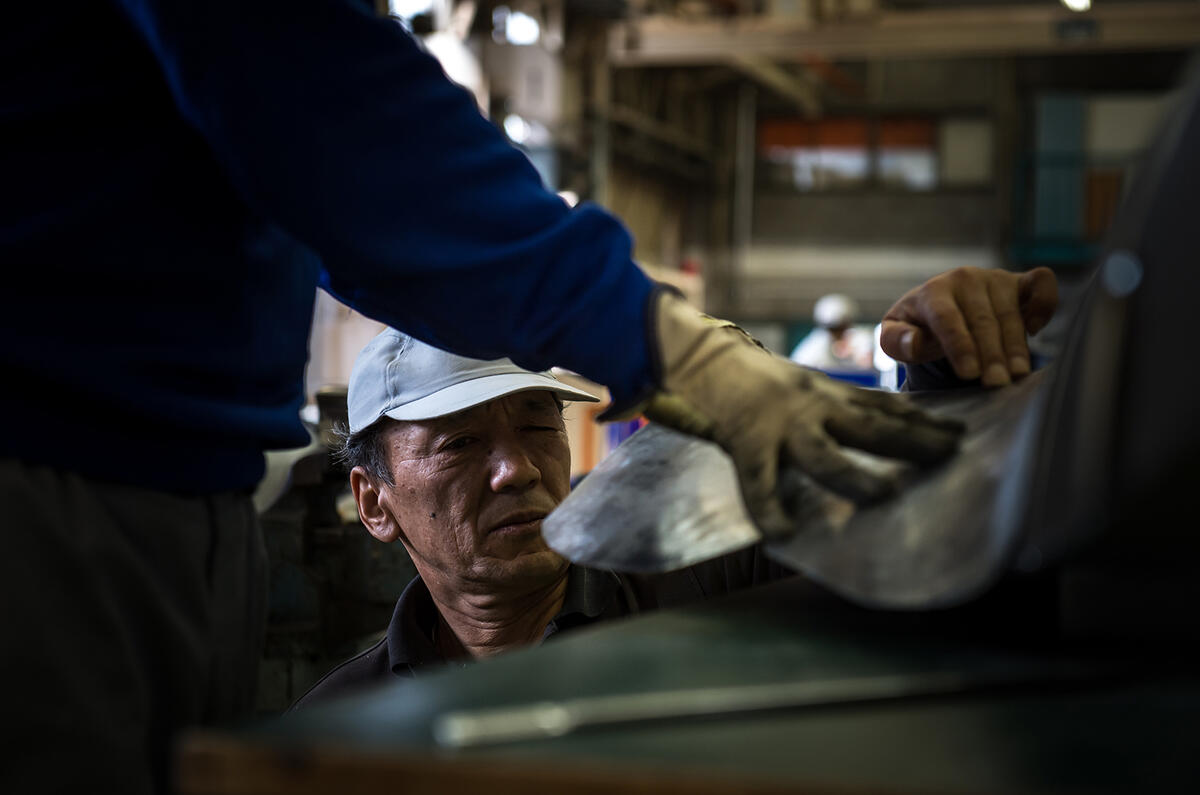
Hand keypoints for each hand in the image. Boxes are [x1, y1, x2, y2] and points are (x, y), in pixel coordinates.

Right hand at [633, 290, 964, 537]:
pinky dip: (770, 509)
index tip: (961, 432)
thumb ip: (841, 403)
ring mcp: (780, 424)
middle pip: (872, 425)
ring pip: (825, 455)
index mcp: (827, 392)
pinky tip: (785, 534)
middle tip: (953, 453)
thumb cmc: (753, 377)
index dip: (924, 420)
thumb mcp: (806, 383)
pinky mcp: (746, 440)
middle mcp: (811, 405)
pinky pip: (759, 481)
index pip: (885, 405)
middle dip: (914, 441)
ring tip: (888, 496)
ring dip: (857, 475)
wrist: (700, 355)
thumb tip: (895, 422)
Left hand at [879, 266, 1058, 386]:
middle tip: (995, 383)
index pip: (947, 318)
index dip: (959, 345)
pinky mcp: (1020, 281)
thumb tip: (915, 343)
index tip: (968, 373)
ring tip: (1016, 374)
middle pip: (981, 320)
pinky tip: (1035, 330)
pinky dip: (1044, 304)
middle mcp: (965, 280)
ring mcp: (995, 278)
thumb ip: (898, 341)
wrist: (940, 305)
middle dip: (989, 354)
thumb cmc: (919, 326)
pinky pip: (1041, 283)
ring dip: (1015, 344)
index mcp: (933, 292)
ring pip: (1009, 312)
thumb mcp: (897, 334)